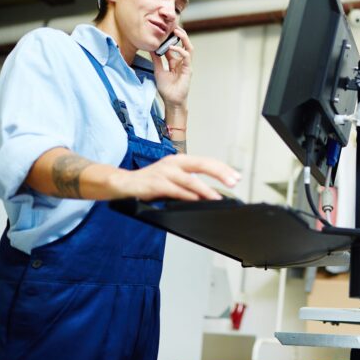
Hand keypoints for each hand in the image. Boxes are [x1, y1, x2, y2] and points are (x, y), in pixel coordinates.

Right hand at [110, 154, 240, 200]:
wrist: (124, 183)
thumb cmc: (151, 182)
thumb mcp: (173, 179)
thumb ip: (189, 183)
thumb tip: (210, 193)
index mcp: (180, 160)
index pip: (206, 161)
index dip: (222, 168)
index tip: (236, 176)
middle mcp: (174, 162)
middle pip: (202, 164)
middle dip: (220, 173)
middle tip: (233, 182)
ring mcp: (164, 172)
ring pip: (190, 179)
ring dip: (206, 189)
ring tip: (217, 197)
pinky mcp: (156, 184)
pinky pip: (175, 190)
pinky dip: (187, 195)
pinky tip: (196, 200)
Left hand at [151, 27, 192, 110]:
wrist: (171, 101)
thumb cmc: (166, 89)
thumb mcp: (158, 70)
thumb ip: (156, 59)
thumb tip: (151, 48)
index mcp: (175, 62)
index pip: (174, 46)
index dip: (169, 38)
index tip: (163, 31)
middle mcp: (182, 62)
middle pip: (184, 44)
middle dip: (180, 34)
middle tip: (172, 26)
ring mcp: (186, 65)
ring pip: (188, 48)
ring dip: (183, 38)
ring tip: (176, 31)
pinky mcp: (188, 69)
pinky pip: (187, 56)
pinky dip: (180, 50)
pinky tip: (172, 47)